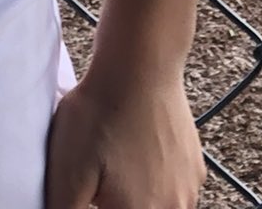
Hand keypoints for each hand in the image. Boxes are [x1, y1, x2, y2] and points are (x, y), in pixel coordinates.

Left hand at [43, 69, 205, 208]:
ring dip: (138, 193)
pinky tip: (137, 148)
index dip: (99, 201)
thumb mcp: (66, 172)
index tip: (93, 184)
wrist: (139, 66)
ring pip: (159, 204)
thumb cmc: (100, 115)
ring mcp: (189, 190)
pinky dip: (156, 178)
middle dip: (115, 199)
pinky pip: (174, 188)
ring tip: (117, 157)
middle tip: (102, 169)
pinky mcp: (195, 167)